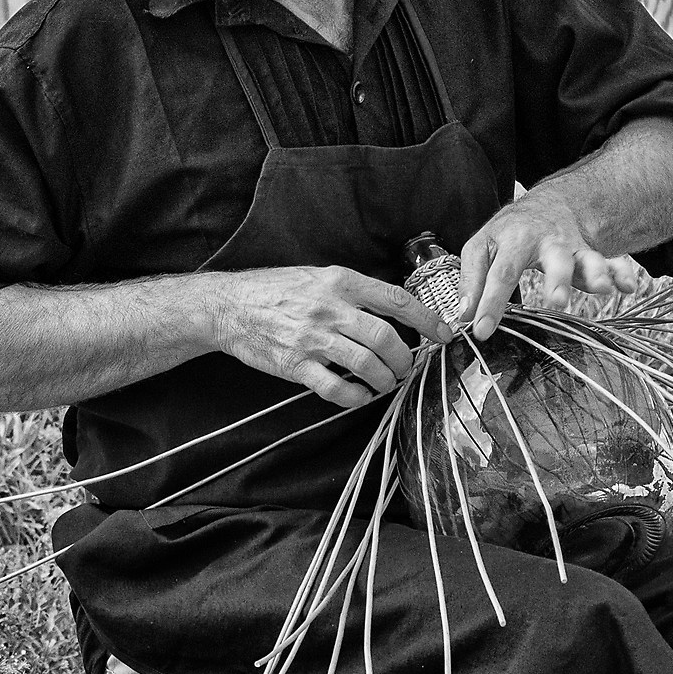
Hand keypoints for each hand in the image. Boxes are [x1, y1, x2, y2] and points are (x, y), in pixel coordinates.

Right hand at [206, 265, 453, 412]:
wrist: (228, 307)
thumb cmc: (273, 290)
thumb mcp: (315, 275)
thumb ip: (350, 290)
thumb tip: (389, 310)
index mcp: (339, 281)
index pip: (395, 299)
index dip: (427, 318)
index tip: (444, 333)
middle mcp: (330, 308)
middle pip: (386, 338)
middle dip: (404, 359)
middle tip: (405, 368)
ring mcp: (313, 338)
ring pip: (367, 365)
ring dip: (384, 380)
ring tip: (384, 383)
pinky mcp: (296, 365)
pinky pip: (336, 389)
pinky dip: (355, 397)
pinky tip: (359, 396)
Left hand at [454, 190, 650, 339]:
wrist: (548, 205)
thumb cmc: (509, 233)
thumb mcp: (481, 247)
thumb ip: (471, 280)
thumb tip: (463, 316)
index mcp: (514, 239)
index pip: (500, 273)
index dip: (490, 302)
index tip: (482, 330)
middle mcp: (546, 242)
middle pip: (553, 259)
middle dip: (557, 279)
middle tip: (557, 302)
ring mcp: (573, 248)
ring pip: (587, 258)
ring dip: (596, 272)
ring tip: (600, 288)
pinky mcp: (592, 256)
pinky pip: (613, 262)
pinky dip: (623, 273)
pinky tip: (629, 287)